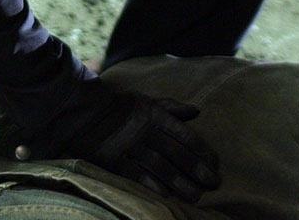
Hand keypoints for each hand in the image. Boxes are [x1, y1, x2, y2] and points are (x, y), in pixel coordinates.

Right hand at [31, 81, 220, 202]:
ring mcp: (129, 146)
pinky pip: (136, 175)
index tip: (215, 164)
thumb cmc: (119, 108)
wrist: (83, 113)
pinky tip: (166, 196)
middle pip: (176, 153)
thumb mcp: (146, 102)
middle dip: (196, 169)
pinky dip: (152, 185)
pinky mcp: (114, 160)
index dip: (202, 150)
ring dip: (180, 182)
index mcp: (154, 115)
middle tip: (213, 183)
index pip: (184, 134)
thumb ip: (171, 107)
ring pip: (160, 166)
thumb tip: (196, 111)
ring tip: (196, 196)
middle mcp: (144, 131)